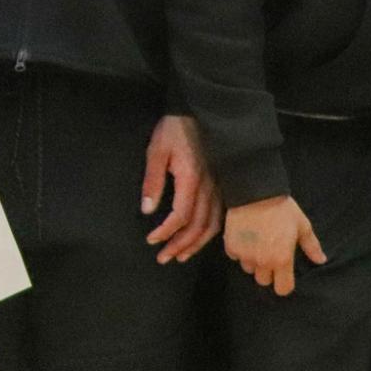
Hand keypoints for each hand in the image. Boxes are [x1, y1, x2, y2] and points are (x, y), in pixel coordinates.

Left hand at [142, 114, 219, 262]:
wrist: (201, 113)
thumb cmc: (174, 130)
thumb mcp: (156, 151)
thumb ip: (152, 181)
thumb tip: (147, 210)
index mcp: (192, 178)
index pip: (181, 215)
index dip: (166, 231)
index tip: (151, 240)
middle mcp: (210, 187)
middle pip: (199, 225)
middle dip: (180, 245)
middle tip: (164, 258)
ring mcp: (220, 187)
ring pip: (213, 224)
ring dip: (196, 243)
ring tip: (180, 256)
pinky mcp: (223, 186)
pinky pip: (221, 215)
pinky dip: (210, 232)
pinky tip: (200, 239)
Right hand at [223, 195, 324, 295]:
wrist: (255, 194)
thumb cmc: (283, 210)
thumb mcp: (302, 226)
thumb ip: (311, 246)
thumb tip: (321, 260)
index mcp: (282, 259)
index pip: (282, 288)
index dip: (284, 284)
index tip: (284, 276)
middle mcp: (263, 261)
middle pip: (263, 280)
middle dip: (267, 271)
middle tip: (270, 255)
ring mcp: (245, 255)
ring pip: (248, 268)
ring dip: (252, 261)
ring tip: (256, 244)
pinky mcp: (231, 246)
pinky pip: (235, 256)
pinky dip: (239, 250)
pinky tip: (245, 238)